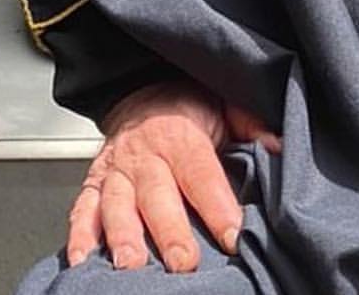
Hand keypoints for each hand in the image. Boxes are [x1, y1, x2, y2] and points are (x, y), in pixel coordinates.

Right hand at [67, 80, 281, 271]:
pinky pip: (82, 208)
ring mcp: (116, 170)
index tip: (233, 235)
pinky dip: (80, 235)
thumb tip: (278, 145)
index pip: (200, 172)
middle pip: (157, 195)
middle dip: (169, 231)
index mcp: (180, 134)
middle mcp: (144, 154)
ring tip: (131, 268)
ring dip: (122, 237)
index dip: (216, 205)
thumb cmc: (188, 106)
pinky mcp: (94, 184)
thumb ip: (250, 123)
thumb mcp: (224, 103)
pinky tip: (83, 261)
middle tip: (183, 263)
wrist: (142, 91)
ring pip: (116, 205)